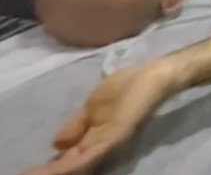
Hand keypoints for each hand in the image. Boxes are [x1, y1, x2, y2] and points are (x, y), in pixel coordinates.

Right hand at [23, 61, 181, 174]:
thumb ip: (75, 126)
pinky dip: (74, 163)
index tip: (26, 172)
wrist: (152, 76)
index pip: (68, 158)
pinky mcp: (118, 134)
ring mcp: (110, 141)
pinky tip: (59, 168)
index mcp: (94, 138)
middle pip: (72, 165)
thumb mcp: (90, 107)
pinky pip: (94, 153)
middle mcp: (101, 144)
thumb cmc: (126, 88)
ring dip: (57, 171)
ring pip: (80, 164)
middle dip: (49, 171)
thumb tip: (56, 145)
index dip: (48, 167)